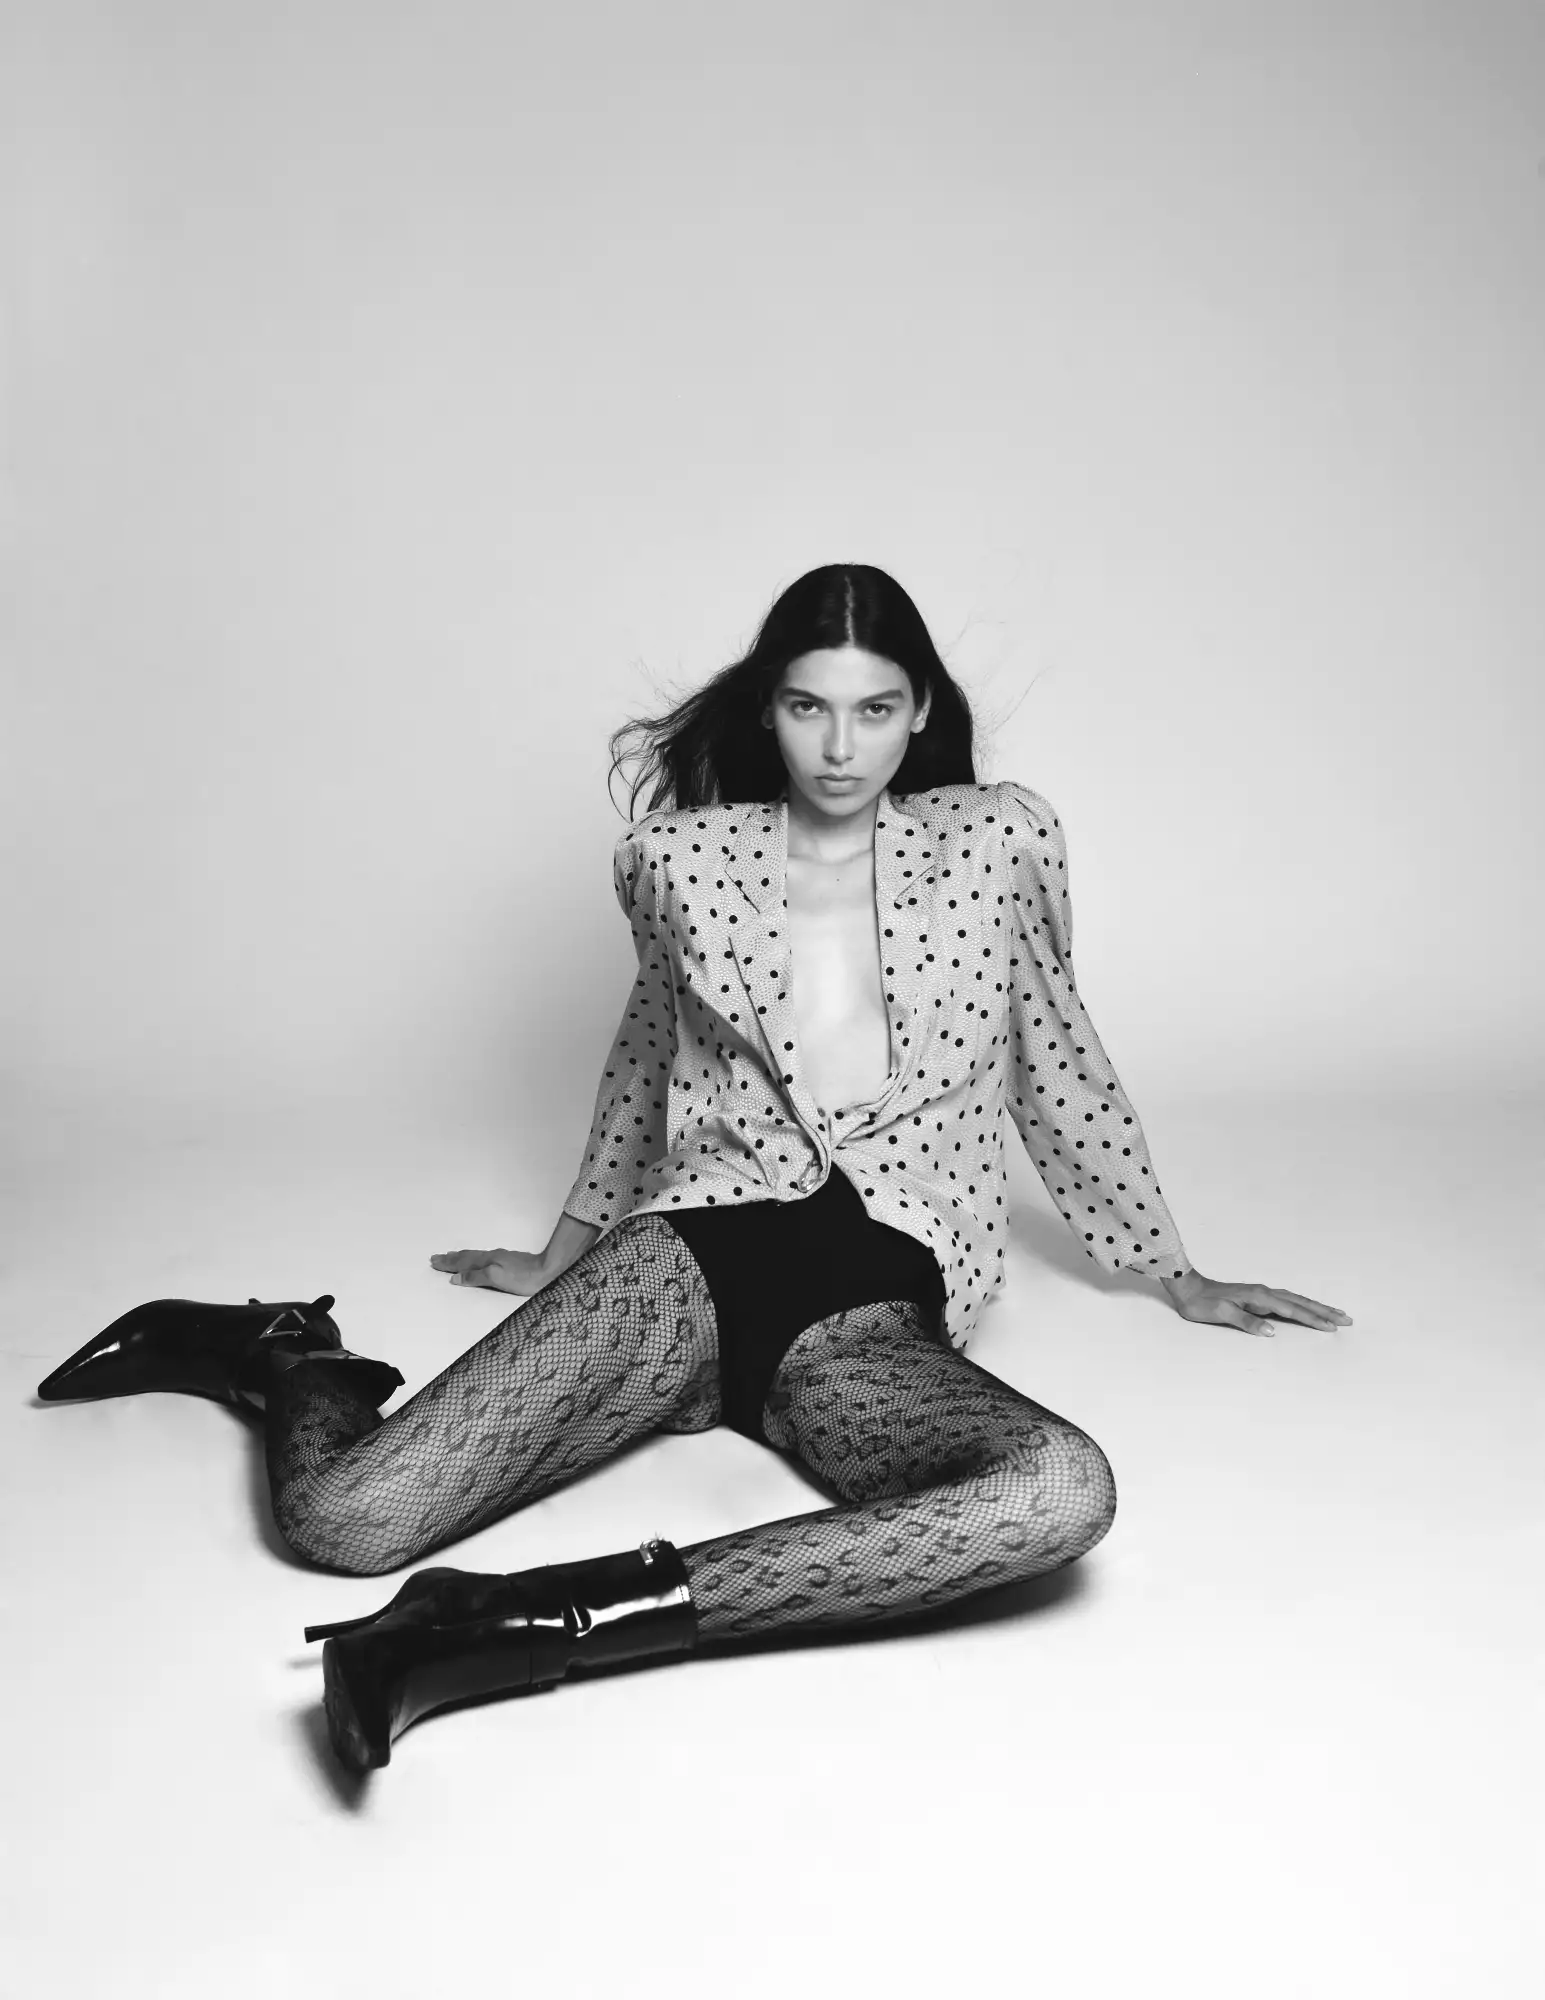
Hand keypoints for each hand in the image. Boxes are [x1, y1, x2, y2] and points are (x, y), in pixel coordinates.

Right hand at [429, 1248, 548, 1295]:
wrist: (549, 1271)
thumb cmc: (523, 1278)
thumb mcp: (496, 1279)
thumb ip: (475, 1277)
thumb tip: (455, 1277)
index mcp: (487, 1262)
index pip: (462, 1263)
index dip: (448, 1264)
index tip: (434, 1262)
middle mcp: (492, 1258)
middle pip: (467, 1257)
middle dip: (450, 1259)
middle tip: (436, 1257)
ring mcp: (502, 1259)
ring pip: (476, 1256)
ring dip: (461, 1257)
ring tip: (452, 1255)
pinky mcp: (510, 1263)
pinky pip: (484, 1258)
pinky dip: (474, 1259)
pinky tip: (478, 1261)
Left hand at [1160, 1270, 1351, 1336]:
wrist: (1187, 1288)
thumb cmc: (1202, 1303)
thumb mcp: (1221, 1314)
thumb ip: (1246, 1322)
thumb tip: (1271, 1331)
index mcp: (1259, 1297)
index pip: (1292, 1310)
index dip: (1313, 1319)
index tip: (1332, 1327)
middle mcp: (1264, 1293)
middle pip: (1301, 1302)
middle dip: (1324, 1311)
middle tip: (1347, 1319)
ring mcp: (1261, 1294)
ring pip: (1296, 1300)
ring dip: (1316, 1307)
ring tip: (1335, 1313)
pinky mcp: (1257, 1297)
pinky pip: (1287, 1301)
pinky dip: (1301, 1305)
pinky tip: (1306, 1309)